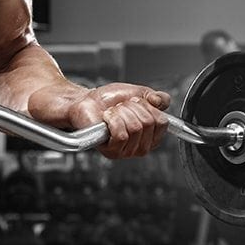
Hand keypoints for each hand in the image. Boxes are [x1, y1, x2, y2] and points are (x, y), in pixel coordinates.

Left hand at [30, 82, 170, 158]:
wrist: (82, 102)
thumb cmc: (105, 100)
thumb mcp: (136, 93)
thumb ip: (155, 98)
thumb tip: (162, 101)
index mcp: (150, 134)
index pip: (163, 122)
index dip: (148, 107)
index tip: (134, 102)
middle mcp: (140, 146)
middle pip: (149, 123)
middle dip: (133, 108)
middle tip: (119, 107)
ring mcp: (126, 151)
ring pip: (136, 128)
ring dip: (121, 112)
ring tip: (110, 113)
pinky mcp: (111, 152)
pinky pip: (122, 135)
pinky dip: (112, 121)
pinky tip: (105, 119)